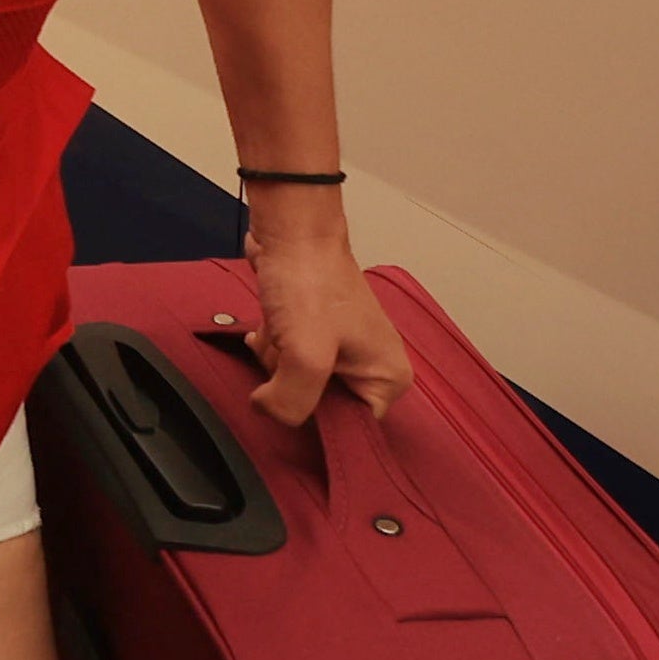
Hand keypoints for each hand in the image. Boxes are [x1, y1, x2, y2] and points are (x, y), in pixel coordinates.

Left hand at [243, 201, 412, 425]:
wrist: (290, 231)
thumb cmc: (310, 282)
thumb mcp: (305, 354)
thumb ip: (292, 401)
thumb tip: (271, 410)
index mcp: (389, 379)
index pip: (351, 429)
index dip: (316, 416)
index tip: (299, 389)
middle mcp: (373, 367)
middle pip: (320, 406)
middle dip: (291, 382)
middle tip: (289, 350)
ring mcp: (343, 350)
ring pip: (297, 384)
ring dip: (277, 362)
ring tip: (281, 330)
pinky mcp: (317, 334)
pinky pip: (287, 362)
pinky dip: (272, 347)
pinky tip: (269, 326)